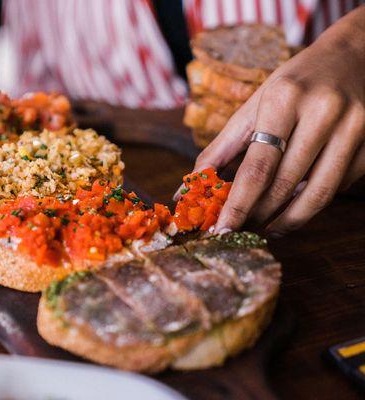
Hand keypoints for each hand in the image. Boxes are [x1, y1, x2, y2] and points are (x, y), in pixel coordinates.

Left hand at [188, 7, 364, 236]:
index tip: (221, 229)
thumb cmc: (294, 84)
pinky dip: (313, 202)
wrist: (355, 57)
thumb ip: (221, 148)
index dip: (238, 204)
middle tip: (239, 229)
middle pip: (285, 184)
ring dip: (287, 220)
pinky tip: (295, 205)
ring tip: (266, 228)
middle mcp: (324, 112)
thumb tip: (189, 187)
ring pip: (318, 194)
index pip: (257, 166)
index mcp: (285, 98)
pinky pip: (338, 187)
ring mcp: (354, 129)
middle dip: (258, 214)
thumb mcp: (253, 106)